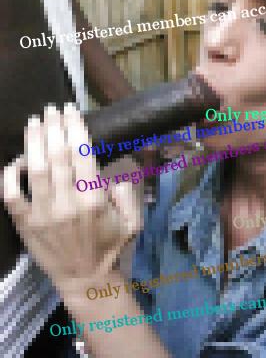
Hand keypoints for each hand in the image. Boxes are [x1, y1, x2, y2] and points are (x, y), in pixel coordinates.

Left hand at [2, 104, 141, 296]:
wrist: (85, 278)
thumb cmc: (110, 245)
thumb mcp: (133, 220)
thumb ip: (126, 192)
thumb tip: (110, 169)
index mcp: (94, 200)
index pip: (82, 154)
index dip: (75, 128)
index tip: (71, 111)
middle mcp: (67, 203)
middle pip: (57, 156)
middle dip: (54, 128)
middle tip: (52, 108)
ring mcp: (43, 214)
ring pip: (34, 170)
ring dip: (34, 142)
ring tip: (35, 121)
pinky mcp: (25, 224)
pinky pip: (10, 196)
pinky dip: (10, 175)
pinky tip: (16, 159)